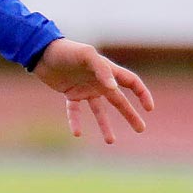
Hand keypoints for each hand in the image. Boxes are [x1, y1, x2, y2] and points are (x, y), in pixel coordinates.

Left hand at [29, 39, 154, 143]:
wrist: (42, 52)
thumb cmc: (67, 51)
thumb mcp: (86, 55)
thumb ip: (102, 69)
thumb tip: (114, 89)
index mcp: (107, 70)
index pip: (131, 82)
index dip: (142, 94)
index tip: (149, 108)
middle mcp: (99, 81)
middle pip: (119, 101)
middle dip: (130, 115)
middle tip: (141, 129)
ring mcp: (85, 89)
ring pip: (99, 110)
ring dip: (105, 126)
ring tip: (111, 141)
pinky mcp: (70, 94)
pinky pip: (75, 111)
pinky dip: (76, 122)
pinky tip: (77, 134)